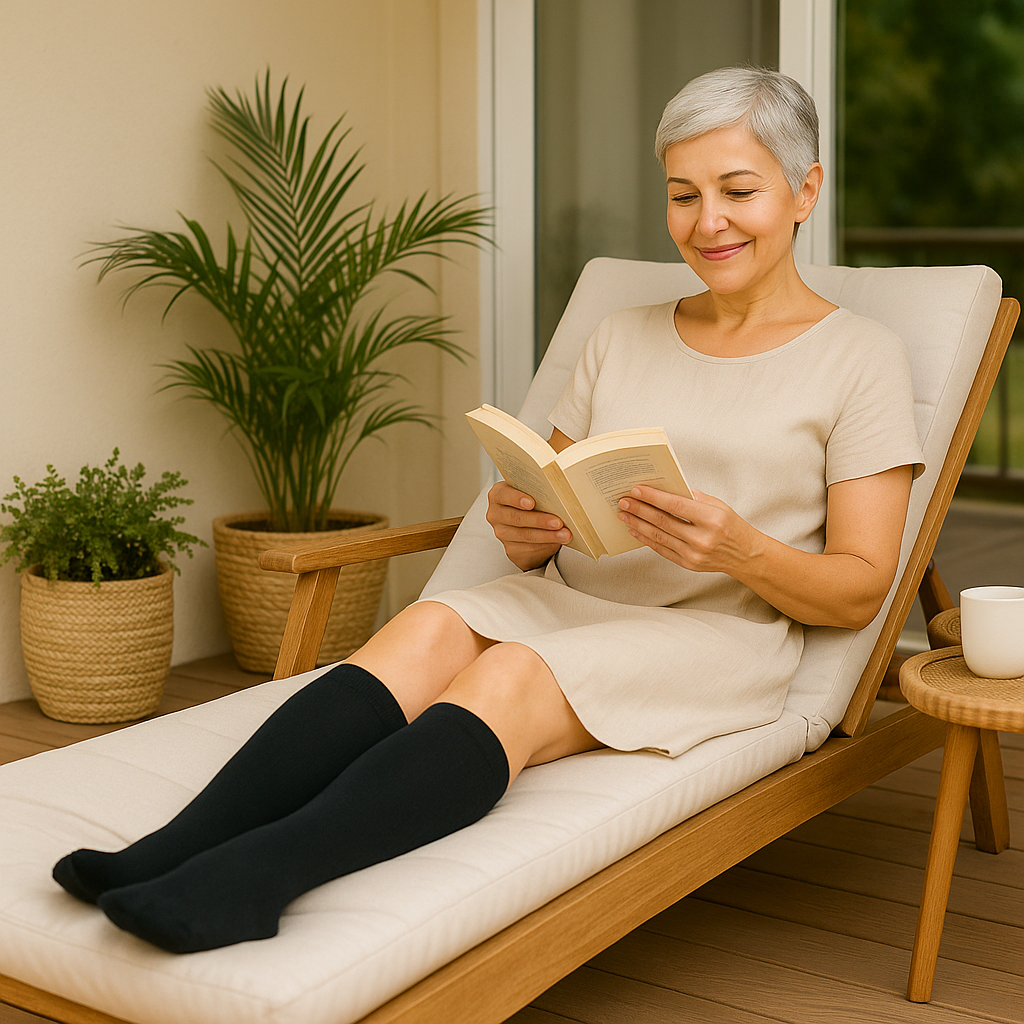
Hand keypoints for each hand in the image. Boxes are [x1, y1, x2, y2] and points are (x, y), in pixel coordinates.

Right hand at [486, 481, 571, 570]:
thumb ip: (536, 492)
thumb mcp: (531, 493)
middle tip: (558, 522)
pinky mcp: (512, 549)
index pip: (503, 495)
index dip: (517, 498)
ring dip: (547, 535)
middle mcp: (496, 514)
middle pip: (517, 518)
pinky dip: (546, 545)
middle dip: (539, 521)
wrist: (527, 524)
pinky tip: (558, 541)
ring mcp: (502, 533)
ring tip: (564, 534)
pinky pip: (529, 548)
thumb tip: (558, 496)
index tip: (532, 503)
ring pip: (525, 535)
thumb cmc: (531, 503)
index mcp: (498, 495)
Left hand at [617, 485, 758, 574]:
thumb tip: (665, 488)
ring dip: (638, 524)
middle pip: (663, 521)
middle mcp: (702, 538)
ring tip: (624, 514)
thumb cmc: (732, 526)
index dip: (653, 497)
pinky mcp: (688, 564)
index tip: (637, 490)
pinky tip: (635, 530)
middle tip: (623, 501)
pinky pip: (661, 549)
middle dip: (640, 510)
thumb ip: (692, 497)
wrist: (745, 555)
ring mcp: (693, 553)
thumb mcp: (718, 505)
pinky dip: (646, 539)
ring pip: (658, 536)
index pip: (675, 506)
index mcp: (711, 519)